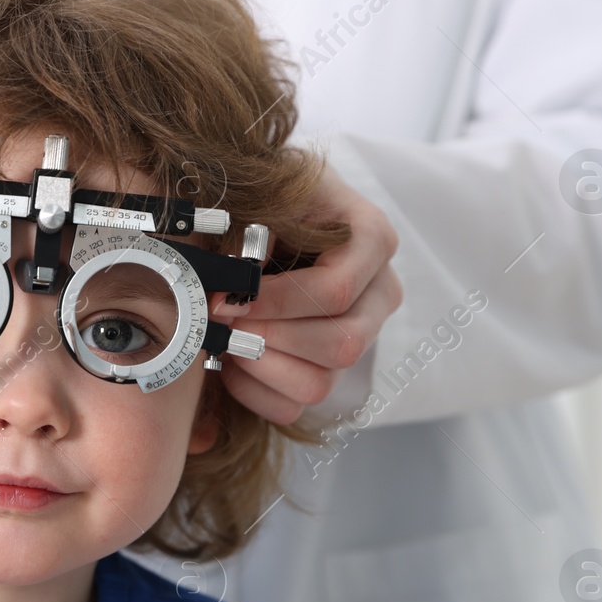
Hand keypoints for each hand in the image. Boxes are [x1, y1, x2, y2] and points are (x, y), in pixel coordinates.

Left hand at [214, 164, 401, 423]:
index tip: (222, 299)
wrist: (266, 213)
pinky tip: (229, 362)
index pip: (334, 292)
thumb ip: (254, 229)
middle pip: (341, 345)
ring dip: (260, 368)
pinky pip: (297, 406)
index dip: (273, 303)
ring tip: (224, 340)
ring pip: (321, 383)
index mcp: (371, 239)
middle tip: (222, 324)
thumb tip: (238, 280)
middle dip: (269, 339)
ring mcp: (360, 334)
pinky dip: (255, 393)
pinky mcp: (330, 367)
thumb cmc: (264, 198)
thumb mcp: (262, 195)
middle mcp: (379, 292)